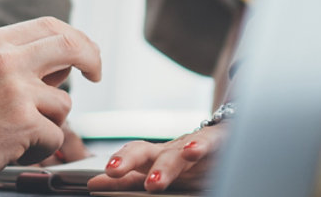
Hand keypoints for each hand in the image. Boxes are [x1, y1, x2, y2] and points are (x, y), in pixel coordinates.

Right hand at [0, 17, 100, 189]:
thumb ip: (18, 61)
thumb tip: (64, 64)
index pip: (51, 26)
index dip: (77, 38)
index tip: (86, 54)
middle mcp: (6, 58)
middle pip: (71, 46)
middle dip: (92, 60)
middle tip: (96, 74)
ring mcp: (16, 89)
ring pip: (63, 103)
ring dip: (49, 123)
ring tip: (16, 134)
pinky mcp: (22, 122)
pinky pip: (55, 136)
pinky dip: (40, 149)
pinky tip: (13, 149)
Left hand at [87, 123, 227, 192]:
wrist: (228, 136)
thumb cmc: (189, 160)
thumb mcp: (159, 172)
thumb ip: (130, 181)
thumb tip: (92, 184)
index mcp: (154, 158)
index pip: (129, 160)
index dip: (113, 169)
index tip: (93, 183)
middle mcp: (169, 150)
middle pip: (144, 151)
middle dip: (127, 159)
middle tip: (112, 171)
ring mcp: (192, 145)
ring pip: (175, 154)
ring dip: (163, 167)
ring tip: (153, 183)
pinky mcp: (217, 140)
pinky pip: (208, 142)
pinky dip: (199, 146)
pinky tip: (192, 151)